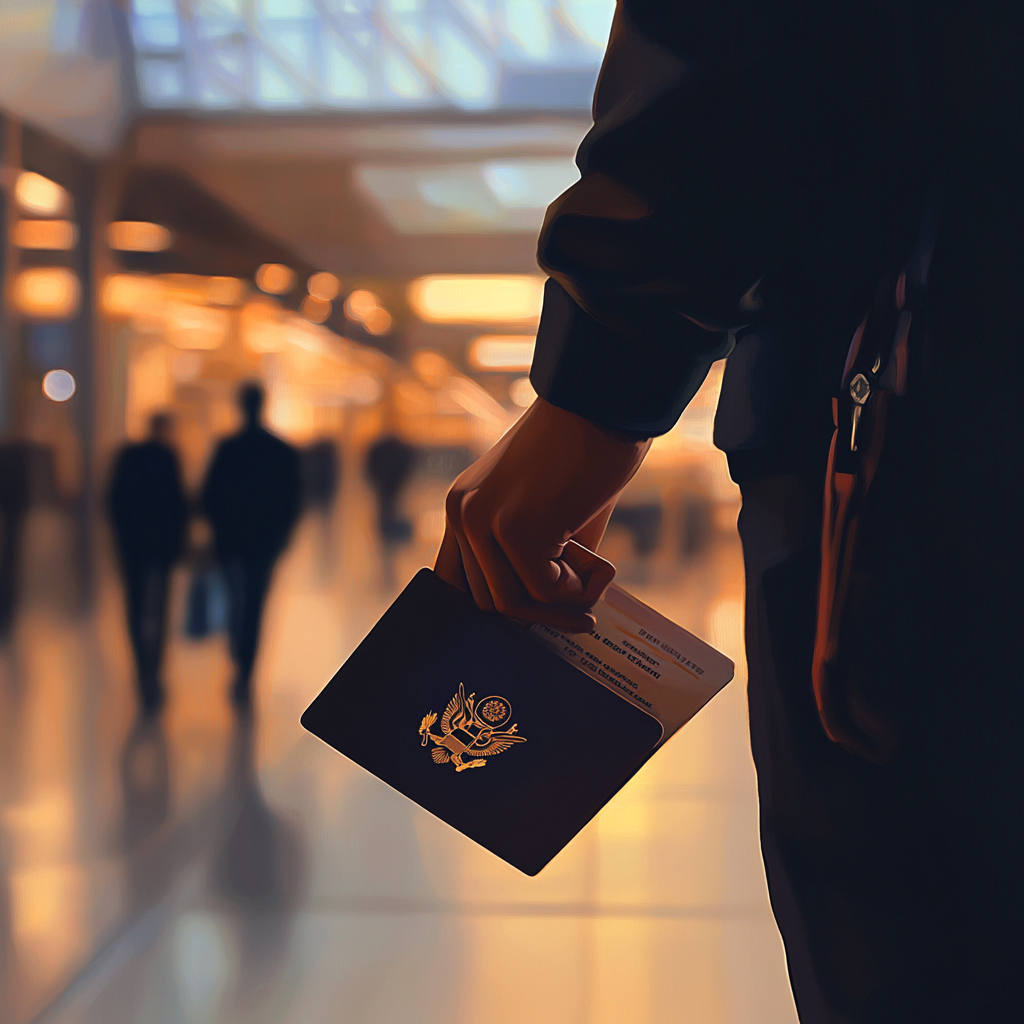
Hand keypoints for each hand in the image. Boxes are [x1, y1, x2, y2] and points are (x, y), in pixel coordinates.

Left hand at [435, 398, 651, 631]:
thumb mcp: (548, 514)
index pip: (457, 583)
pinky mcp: (517, 529)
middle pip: (489, 602)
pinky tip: (602, 565)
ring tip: (598, 575)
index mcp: (462, 507)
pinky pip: (545, 591)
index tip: (541, 615)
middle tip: (584, 601)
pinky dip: (580, 589)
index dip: (500, 605)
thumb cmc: (587, 454)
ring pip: (514, 603)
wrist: (607, 405)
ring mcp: (484, 522)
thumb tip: (544, 618)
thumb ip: (533, 560)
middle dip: (541, 611)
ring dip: (563, 602)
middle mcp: (462, 513)